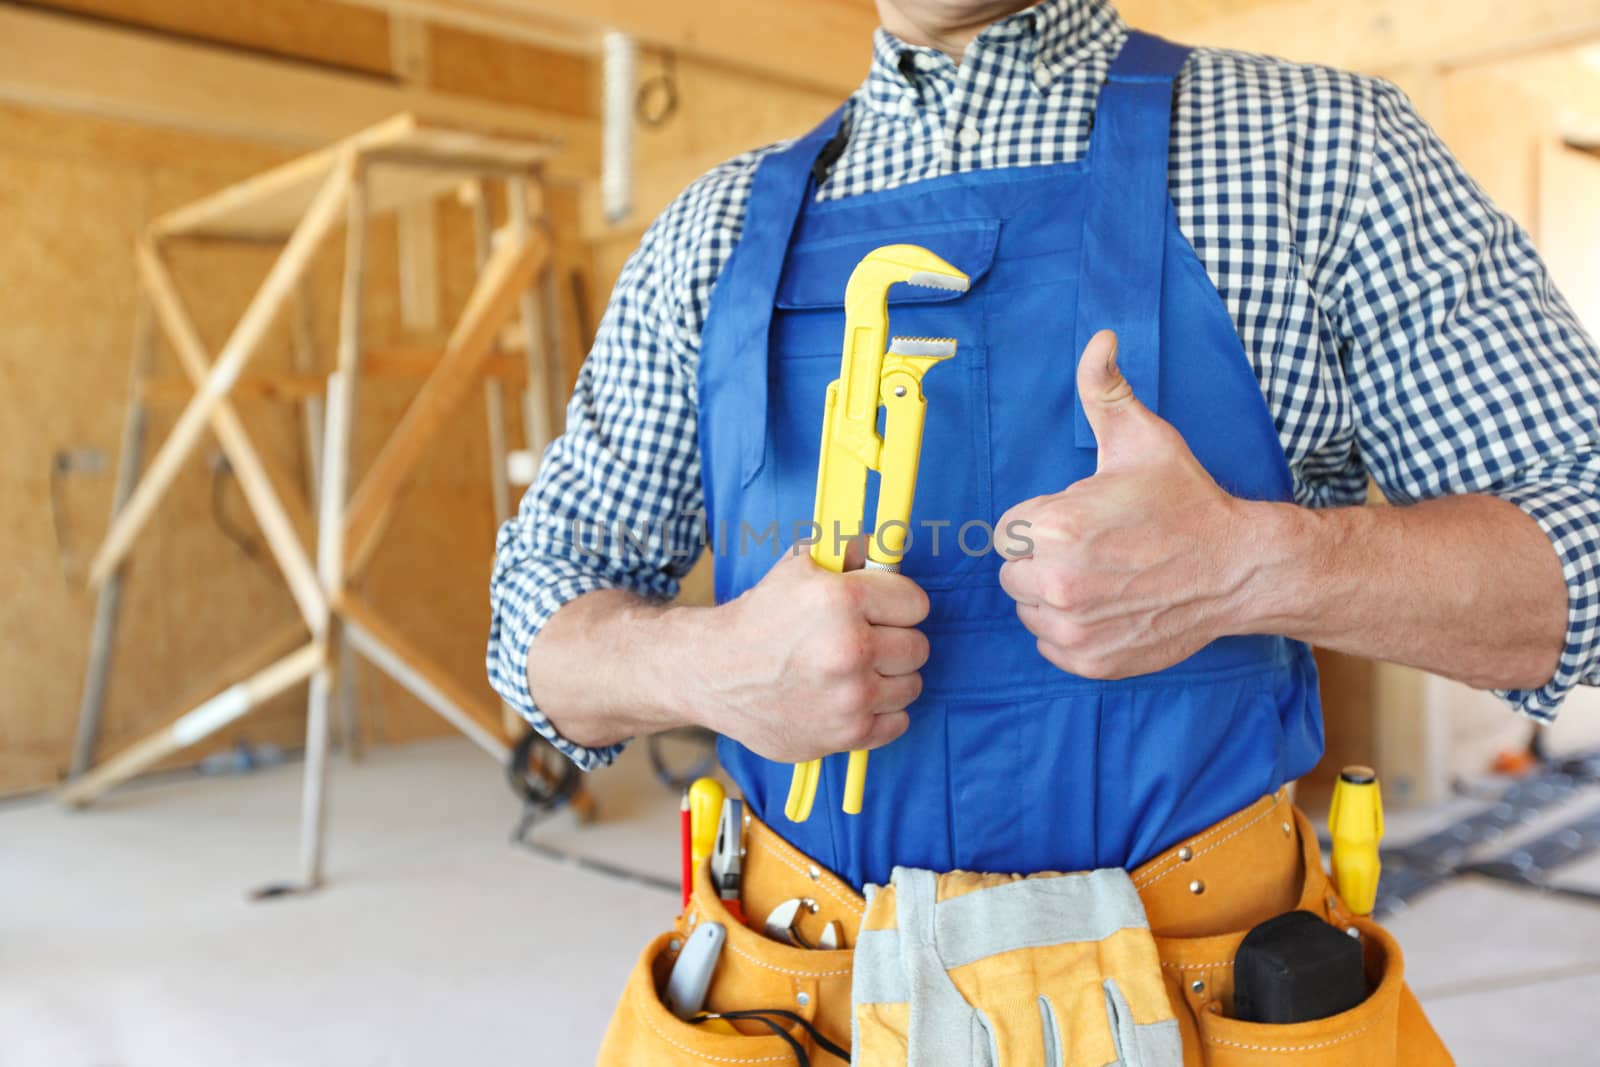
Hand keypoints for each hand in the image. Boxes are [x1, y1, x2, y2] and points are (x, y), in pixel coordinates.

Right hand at [696, 541, 929, 761]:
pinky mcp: (847, 735)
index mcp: (842, 601)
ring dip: (889, 678)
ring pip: (911, 685)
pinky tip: (851, 698)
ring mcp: (850, 698)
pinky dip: (881, 712)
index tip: (882, 611)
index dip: (898, 604)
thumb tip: (888, 550)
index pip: (916, 604)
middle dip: (895, 640)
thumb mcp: (798, 567)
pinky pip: (898, 722)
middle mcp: (849, 650)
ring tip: (853, 671)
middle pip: (918, 647)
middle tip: (864, 640)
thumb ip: (849, 553)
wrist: (714, 673)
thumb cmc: (758, 619)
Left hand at [995, 330, 1249, 678]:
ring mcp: (1072, 627)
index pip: (1008, 531)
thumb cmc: (1186, 502)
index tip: (1081, 520)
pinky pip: (1050, 644)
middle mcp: (1056, 582)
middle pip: (1013, 571)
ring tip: (1105, 577)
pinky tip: (1109, 607)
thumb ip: (1104, 389)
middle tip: (1096, 549)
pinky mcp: (1088, 660)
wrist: (1238, 568)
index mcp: (1054, 527)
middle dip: (1043, 559)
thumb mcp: (1142, 439)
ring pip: (1029, 609)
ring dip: (1054, 595)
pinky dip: (1072, 630)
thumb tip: (1099, 339)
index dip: (1042, 522)